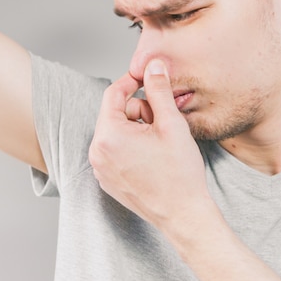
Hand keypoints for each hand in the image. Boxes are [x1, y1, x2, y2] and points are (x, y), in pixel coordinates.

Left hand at [89, 59, 210, 227]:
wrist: (183, 216)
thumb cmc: (179, 173)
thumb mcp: (171, 124)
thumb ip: (158, 89)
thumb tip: (152, 65)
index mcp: (108, 136)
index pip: (113, 93)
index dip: (132, 81)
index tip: (149, 78)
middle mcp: (97, 153)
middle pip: (114, 113)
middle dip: (139, 110)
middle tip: (163, 122)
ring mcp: (100, 169)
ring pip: (115, 132)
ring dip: (136, 129)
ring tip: (159, 143)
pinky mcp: (108, 181)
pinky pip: (115, 151)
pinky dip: (131, 146)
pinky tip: (153, 158)